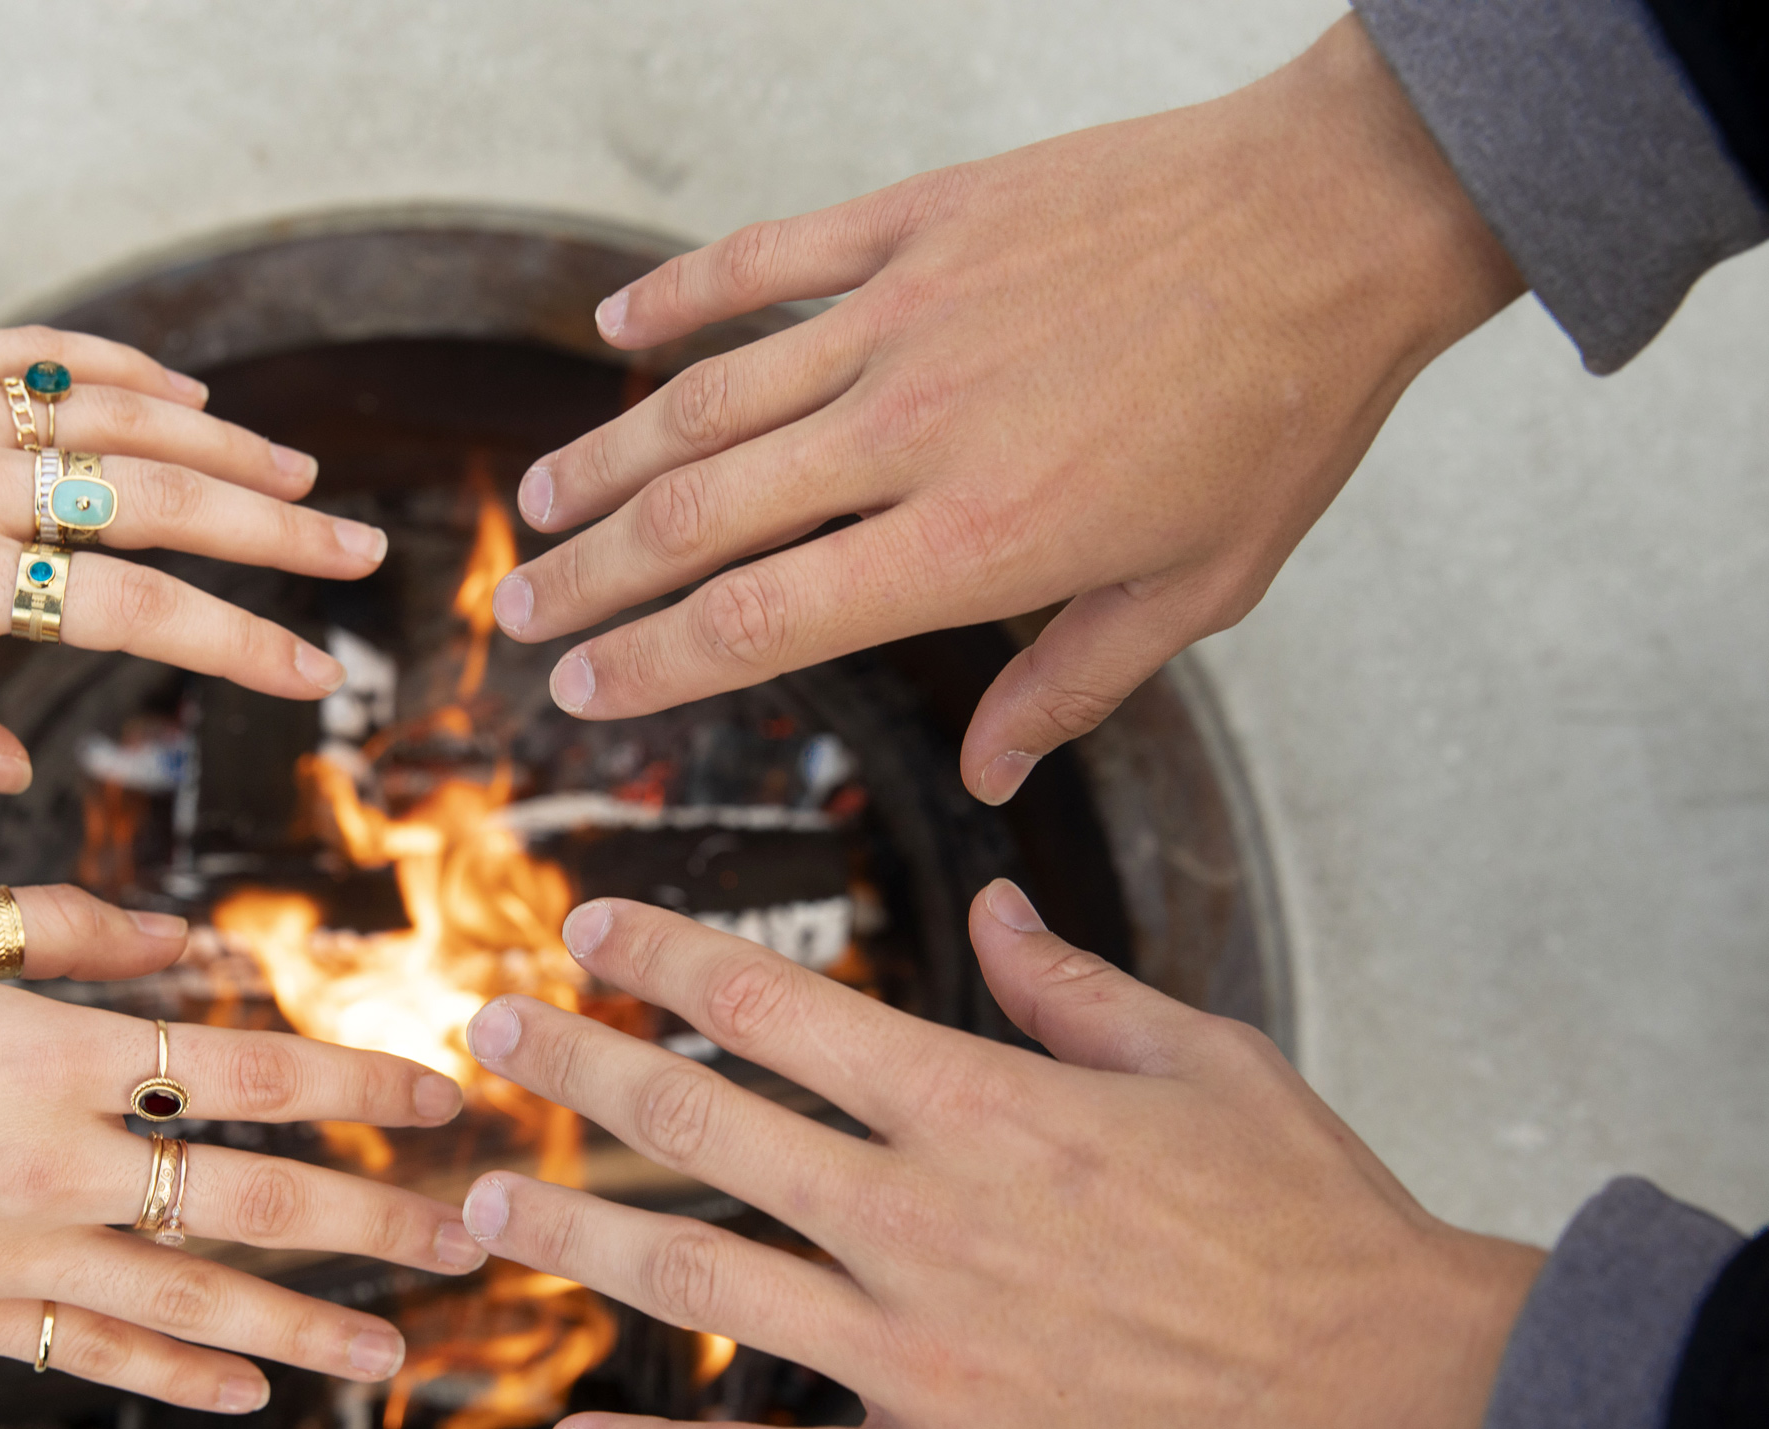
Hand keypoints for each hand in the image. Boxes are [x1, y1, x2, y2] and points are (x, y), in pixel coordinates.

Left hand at [0, 322, 387, 793]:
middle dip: (279, 536)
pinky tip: (189, 395)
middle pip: (167, 505)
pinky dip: (131, 373)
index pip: (135, 608)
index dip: (238, 644)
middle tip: (363, 558)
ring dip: (230, 451)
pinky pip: (52, 358)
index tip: (312, 676)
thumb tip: (12, 770)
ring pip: (128, 422)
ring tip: (305, 484)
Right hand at [0, 885, 484, 1410]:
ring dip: (307, 1328)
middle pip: (252, 1200)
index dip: (355, 1078)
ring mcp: (15, 1256)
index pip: (248, 1066)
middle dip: (374, 1222)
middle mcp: (56, 1165)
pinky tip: (251, 1393)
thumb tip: (193, 940)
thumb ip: (73, 928)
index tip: (437, 1093)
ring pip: (194, 1302)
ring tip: (398, 1351)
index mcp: (53, 1052)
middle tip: (470, 1237)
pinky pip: (96, 1355)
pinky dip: (179, 1377)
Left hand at [456, 890, 1543, 1428]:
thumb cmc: (1312, 1223)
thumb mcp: (1203, 1060)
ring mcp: (920, 1358)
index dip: (667, 956)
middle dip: (578, 1067)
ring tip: (480, 1203)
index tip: (592, 926)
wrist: (1400, 1406)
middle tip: (487, 1034)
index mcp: (983, 1105)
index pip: (778, 1004)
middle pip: (704, 1124)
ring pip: (701, 1282)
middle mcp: (924, 1221)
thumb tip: (993, 904)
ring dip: (576, 1234)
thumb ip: (1071, 981)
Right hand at [497, 18, 1521, 803]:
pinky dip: (680, 295)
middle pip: (699, 520)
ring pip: (706, 398)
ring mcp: (903, 314)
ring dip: (608, 459)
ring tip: (542, 506)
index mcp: (973, 543)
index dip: (649, 666)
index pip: (758, 621)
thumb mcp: (1194, 590)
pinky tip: (614, 327)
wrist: (1339, 220)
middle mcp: (910, 433)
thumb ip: (1069, 685)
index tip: (582, 691)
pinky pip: (765, 260)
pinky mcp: (919, 220)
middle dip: (593, 578)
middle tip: (520, 616)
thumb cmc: (1280, 415)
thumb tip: (986, 778)